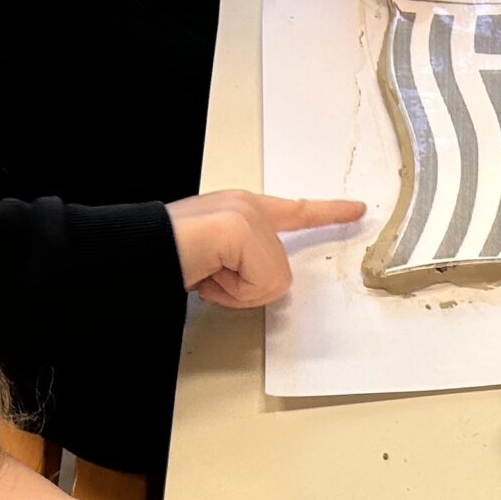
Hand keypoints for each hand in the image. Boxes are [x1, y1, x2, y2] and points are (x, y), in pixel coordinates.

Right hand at [166, 190, 366, 307]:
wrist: (143, 248)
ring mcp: (248, 217)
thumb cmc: (168, 254)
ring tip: (208, 274)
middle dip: (248, 289)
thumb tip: (254, 281)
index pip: (295, 211)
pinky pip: (261, 284)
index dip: (328, 213)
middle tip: (213, 277)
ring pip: (271, 282)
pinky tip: (210, 275)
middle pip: (280, 272)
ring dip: (237, 291)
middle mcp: (248, 208)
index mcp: (242, 210)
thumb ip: (246, 262)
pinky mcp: (244, 231)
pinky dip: (234, 292)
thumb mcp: (218, 260)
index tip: (357, 210)